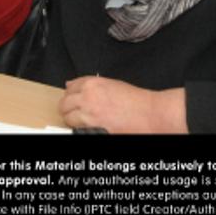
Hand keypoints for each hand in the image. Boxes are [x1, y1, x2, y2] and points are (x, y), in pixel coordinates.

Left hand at [60, 75, 185, 133]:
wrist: (151, 115)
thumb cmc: (138, 102)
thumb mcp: (113, 84)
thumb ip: (91, 85)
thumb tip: (73, 85)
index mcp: (92, 84)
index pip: (70, 87)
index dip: (71, 94)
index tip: (73, 98)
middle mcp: (87, 98)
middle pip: (64, 103)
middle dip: (68, 107)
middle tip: (75, 112)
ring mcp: (88, 115)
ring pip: (67, 117)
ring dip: (72, 119)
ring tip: (84, 121)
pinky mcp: (92, 130)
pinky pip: (76, 129)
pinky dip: (79, 129)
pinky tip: (89, 128)